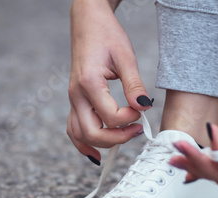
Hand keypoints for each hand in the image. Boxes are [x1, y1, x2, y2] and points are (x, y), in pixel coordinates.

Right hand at [67, 0, 151, 163]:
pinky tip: (97, 154)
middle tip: (138, 129)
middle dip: (118, 138)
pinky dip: (84, 144)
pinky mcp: (75, 101)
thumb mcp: (125, 57)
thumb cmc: (106, 35)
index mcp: (88, 83)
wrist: (87, 22)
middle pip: (92, 133)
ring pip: (80, 135)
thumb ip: (134, 85)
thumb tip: (144, 107)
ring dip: (103, 143)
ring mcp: (73, 100)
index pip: (110, 117)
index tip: (142, 109)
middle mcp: (76, 95)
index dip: (130, 119)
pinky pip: (74, 129)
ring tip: (124, 137)